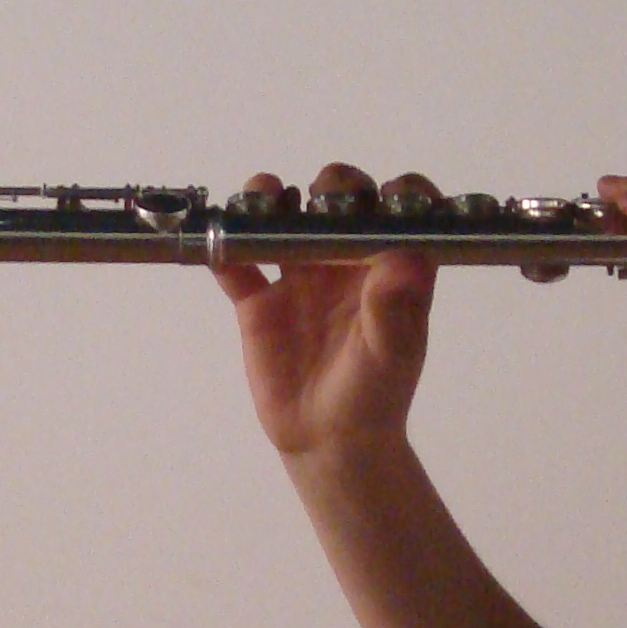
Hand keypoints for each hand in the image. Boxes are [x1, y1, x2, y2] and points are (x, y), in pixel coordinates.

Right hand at [213, 165, 443, 460]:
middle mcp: (345, 258)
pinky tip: (219, 247)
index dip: (399, 193)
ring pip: (281, 218)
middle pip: (336, 198)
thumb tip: (407, 258)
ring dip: (268, 201)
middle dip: (330, 187)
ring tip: (262, 203)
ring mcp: (299, 275)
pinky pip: (236, 266)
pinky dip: (222, 250)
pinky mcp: (258, 301)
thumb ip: (394, 307)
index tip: (388, 198)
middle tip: (319, 205)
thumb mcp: (391, 353)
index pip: (400, 210)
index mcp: (387, 265)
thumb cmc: (375, 393)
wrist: (329, 441)